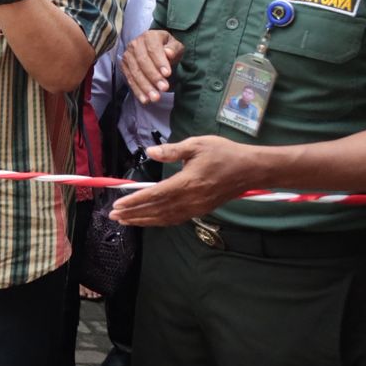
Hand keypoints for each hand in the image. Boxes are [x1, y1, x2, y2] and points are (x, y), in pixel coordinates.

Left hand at [109, 136, 262, 226]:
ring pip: (166, 218)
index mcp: (188, 182)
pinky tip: (148, 220)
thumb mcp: (197, 144)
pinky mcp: (202, 210)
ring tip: (125, 220)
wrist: (252, 169)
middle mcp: (191, 199)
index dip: (135, 201)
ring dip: (144, 220)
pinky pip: (176, 219)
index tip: (118, 204)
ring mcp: (197, 207)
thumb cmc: (225, 153)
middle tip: (113, 215)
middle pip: (157, 211)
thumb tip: (150, 152)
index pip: (155, 195)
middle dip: (134, 214)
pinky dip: (159, 221)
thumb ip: (172, 150)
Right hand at [120, 30, 185, 103]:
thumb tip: (168, 53)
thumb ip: (174, 49)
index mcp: (149, 36)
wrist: (156, 49)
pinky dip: (137, 91)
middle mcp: (135, 44)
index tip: (168, 74)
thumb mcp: (176, 45)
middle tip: (164, 88)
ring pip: (135, 72)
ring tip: (155, 98)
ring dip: (145, 86)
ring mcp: (128, 55)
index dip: (159, 62)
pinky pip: (129, 80)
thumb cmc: (168, 48)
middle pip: (142, 61)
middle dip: (153, 76)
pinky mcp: (124, 66)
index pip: (153, 49)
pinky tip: (145, 100)